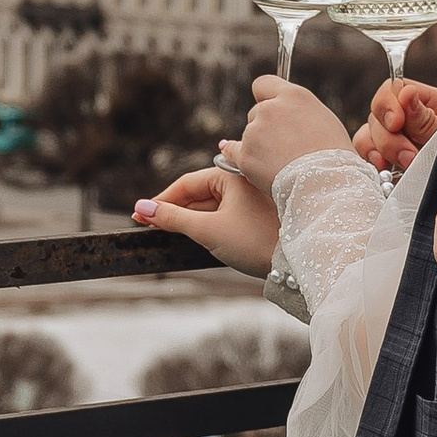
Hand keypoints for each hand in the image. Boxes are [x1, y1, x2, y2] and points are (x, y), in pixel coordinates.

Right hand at [134, 166, 280, 278]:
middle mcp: (242, 181)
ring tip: (166, 233)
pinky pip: (225, 216)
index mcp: (232, 175)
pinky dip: (207, 226)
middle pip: (198, 195)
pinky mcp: (257, 216)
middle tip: (147, 225)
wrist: (296, 261)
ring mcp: (251, 199)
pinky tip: (194, 237)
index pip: (187, 184)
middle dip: (173, 211)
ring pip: (211, 207)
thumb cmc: (256, 241)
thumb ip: (173, 218)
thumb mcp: (208, 230)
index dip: (161, 201)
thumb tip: (143, 208)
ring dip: (189, 220)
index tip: (139, 214)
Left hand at [225, 77, 354, 196]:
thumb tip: (289, 119)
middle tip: (284, 146)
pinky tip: (242, 161)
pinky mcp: (245, 155)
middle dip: (266, 126)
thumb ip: (301, 113)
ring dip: (259, 146)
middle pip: (257, 111)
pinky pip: (232, 152)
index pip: (263, 84)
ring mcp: (255, 132)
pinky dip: (237, 156)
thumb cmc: (335, 158)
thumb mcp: (325, 121)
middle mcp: (270, 108)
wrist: (327, 184)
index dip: (266, 97)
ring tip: (282, 165)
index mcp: (294, 96)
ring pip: (249, 135)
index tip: (269, 108)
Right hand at [357, 79, 436, 177]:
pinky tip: (384, 170)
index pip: (393, 89)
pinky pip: (369, 156)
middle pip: (377, 114)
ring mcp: (395, 140)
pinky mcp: (390, 162)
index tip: (397, 122)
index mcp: (424, 101)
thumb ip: (427, 118)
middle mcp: (406, 117)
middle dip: (389, 136)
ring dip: (380, 149)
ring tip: (401, 165)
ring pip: (368, 134)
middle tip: (408, 156)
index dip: (389, 103)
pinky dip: (373, 162)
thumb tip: (406, 94)